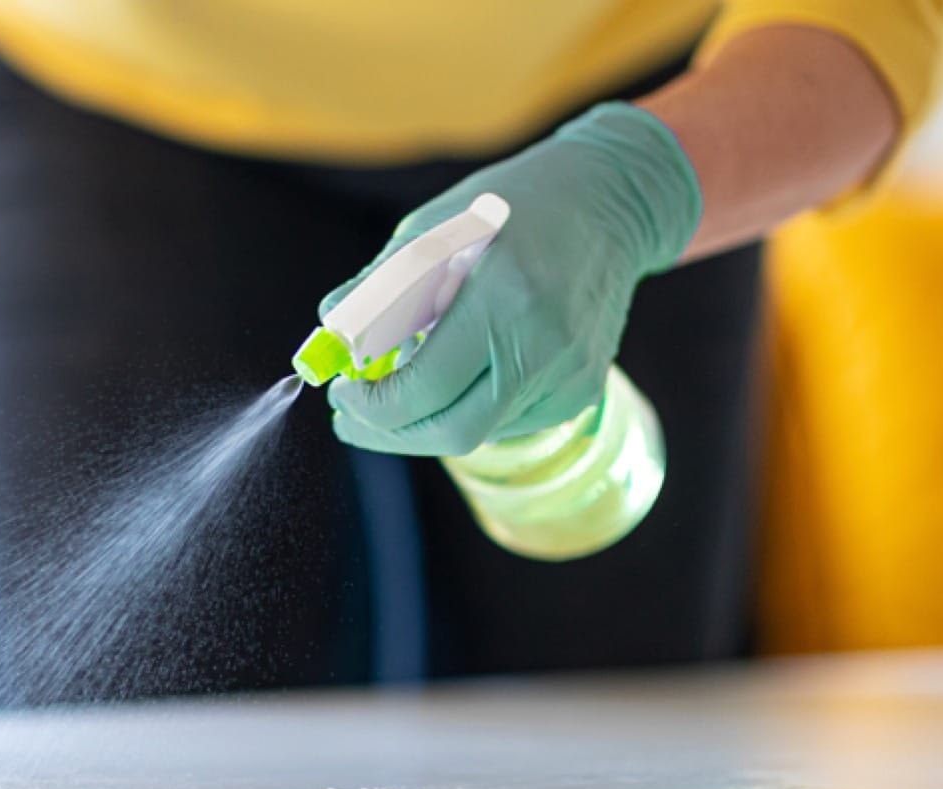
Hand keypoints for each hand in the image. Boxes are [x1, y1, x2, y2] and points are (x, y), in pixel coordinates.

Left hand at [324, 102, 700, 455]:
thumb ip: (379, 287)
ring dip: (428, 417)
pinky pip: (508, 419)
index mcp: (501, 300)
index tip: (341, 391)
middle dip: (390, 434)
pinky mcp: (583, 389)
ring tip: (404, 377)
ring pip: (478, 431)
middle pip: (452, 432)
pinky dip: (470, 405)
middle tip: (350, 419)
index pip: (423, 389)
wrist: (611, 200)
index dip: (372, 404)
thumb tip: (331, 331)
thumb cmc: (509, 207)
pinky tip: (462, 368)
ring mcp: (570, 374)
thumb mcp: (434, 229)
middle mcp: (543, 346)